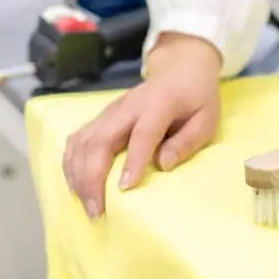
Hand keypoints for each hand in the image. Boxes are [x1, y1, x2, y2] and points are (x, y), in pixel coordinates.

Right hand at [63, 33, 221, 218]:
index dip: (133, 161)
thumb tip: (163, 165)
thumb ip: (187, 142)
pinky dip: (71, 163)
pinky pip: (77, 140)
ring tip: (86, 204)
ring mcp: (109, 111)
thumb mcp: (206, 119)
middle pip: (100, 140)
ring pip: (82, 141)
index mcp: (158, 104)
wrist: (180, 68)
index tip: (124, 189)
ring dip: (78, 174)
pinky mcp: (100, 117)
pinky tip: (76, 185)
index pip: (142, 134)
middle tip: (97, 211)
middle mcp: (127, 106)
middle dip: (93, 177)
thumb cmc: (196, 98)